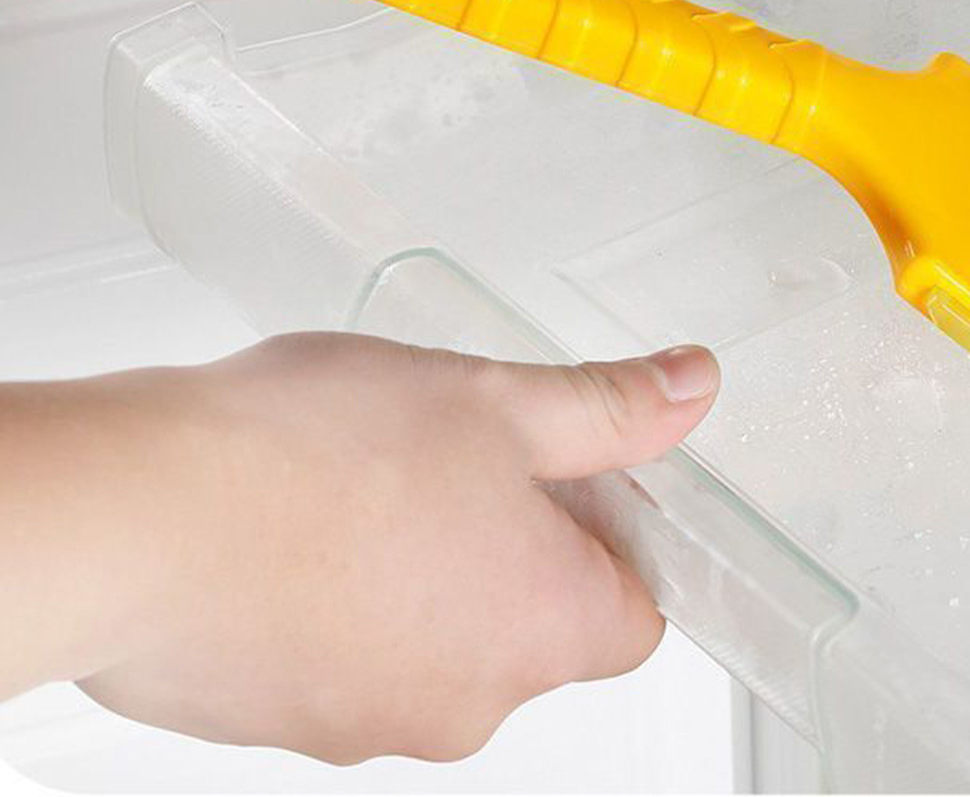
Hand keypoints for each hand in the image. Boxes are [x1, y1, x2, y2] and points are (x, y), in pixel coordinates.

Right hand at [0, 333, 718, 763]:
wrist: (137, 519)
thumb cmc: (312, 457)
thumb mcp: (495, 400)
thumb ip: (606, 406)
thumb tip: (690, 388)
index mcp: (544, 625)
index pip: (636, 612)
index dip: (614, 536)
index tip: (576, 479)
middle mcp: (470, 702)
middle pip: (533, 624)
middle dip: (509, 540)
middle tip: (454, 451)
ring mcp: (370, 724)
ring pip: (434, 638)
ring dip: (420, 566)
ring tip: (362, 476)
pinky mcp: (286, 722)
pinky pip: (347, 658)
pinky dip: (341, 602)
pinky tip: (295, 524)